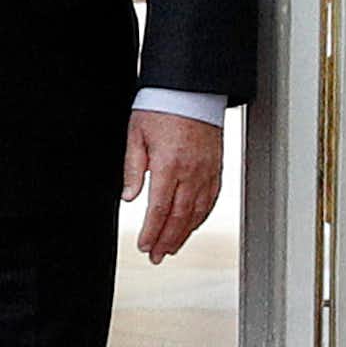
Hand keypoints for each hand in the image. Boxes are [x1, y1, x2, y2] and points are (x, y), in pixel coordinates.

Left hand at [123, 109, 222, 262]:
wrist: (191, 90)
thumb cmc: (162, 107)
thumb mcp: (136, 133)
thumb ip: (132, 167)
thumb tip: (128, 196)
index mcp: (169, 165)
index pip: (160, 209)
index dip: (151, 231)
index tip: (144, 244)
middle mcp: (192, 172)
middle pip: (180, 217)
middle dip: (167, 241)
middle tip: (156, 256)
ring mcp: (207, 172)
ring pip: (197, 213)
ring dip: (184, 235)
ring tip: (171, 248)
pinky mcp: (216, 168)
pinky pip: (211, 200)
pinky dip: (201, 218)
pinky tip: (191, 226)